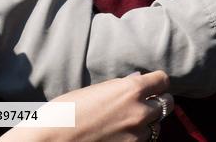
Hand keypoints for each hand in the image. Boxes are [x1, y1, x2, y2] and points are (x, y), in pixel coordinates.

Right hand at [1, 71, 172, 141]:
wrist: (49, 141)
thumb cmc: (66, 111)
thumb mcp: (95, 90)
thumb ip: (120, 86)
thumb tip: (137, 80)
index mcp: (131, 90)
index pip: (163, 80)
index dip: (157, 82)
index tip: (153, 85)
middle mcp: (140, 111)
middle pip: (166, 103)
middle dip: (157, 102)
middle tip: (145, 104)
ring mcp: (136, 134)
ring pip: (155, 125)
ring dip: (146, 123)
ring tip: (128, 122)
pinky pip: (143, 141)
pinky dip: (136, 137)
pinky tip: (122, 135)